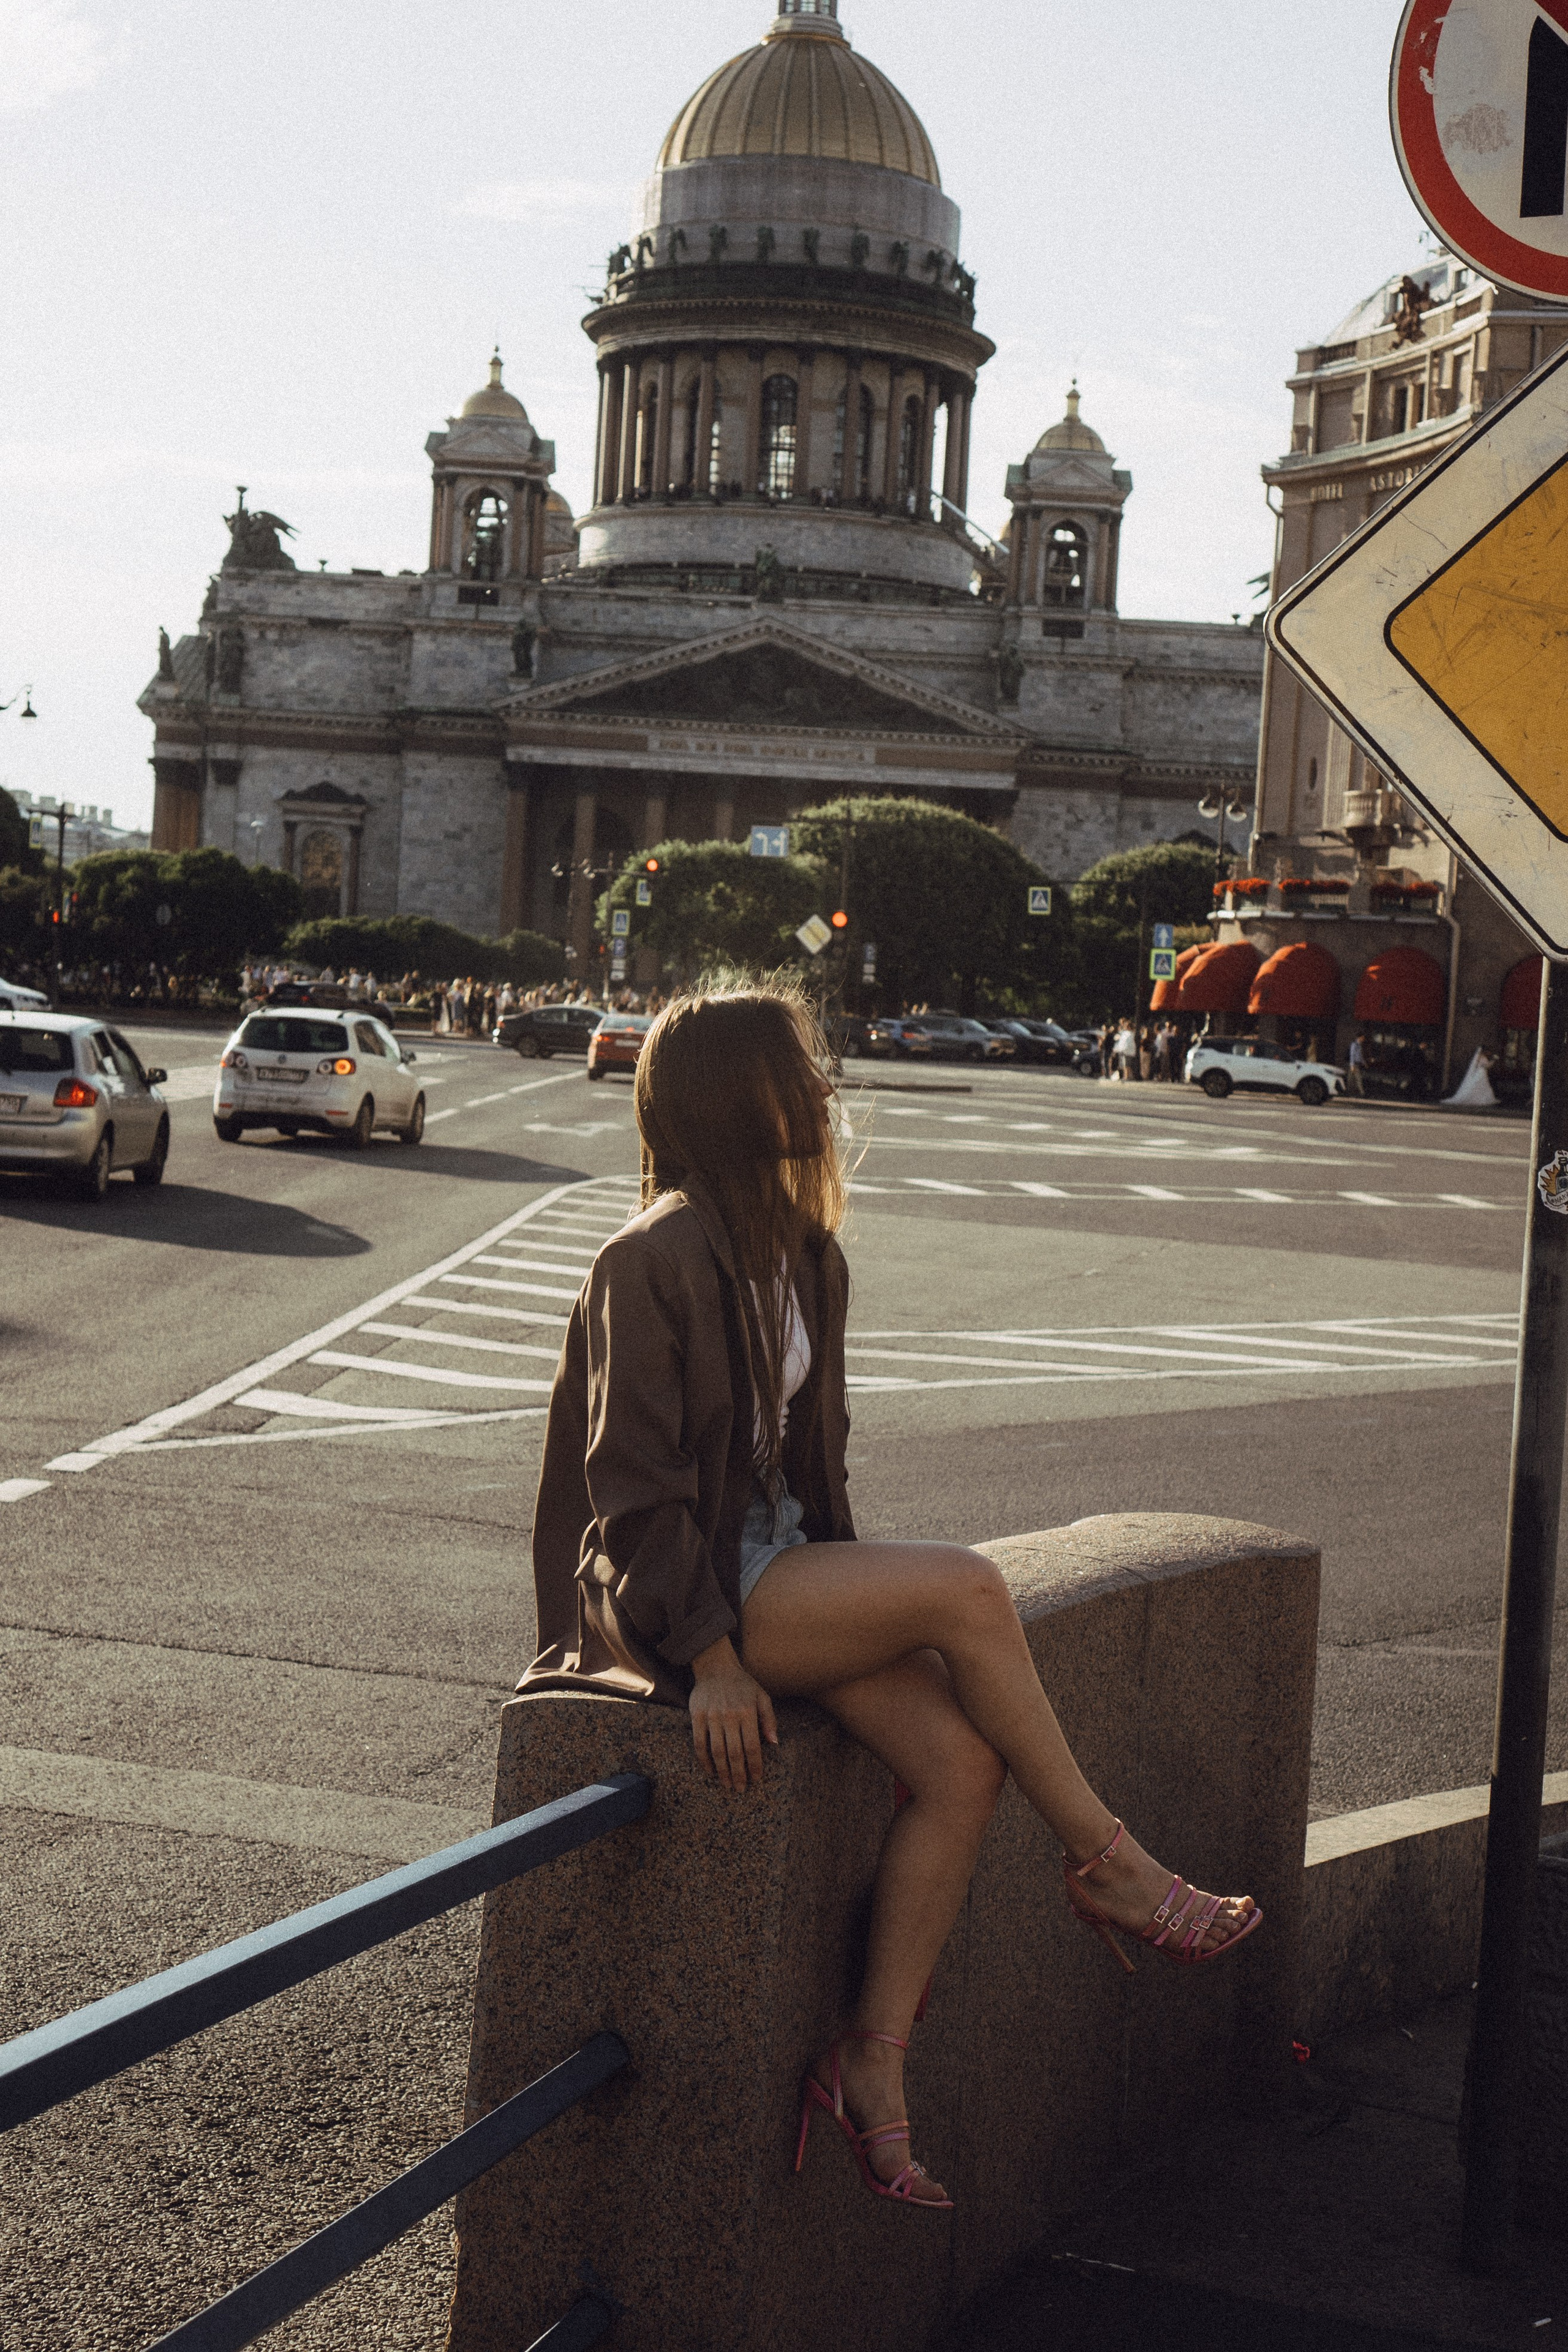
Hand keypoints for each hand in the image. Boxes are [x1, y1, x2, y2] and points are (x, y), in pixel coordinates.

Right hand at [688, 1635, 777, 1790]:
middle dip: (739, 1774)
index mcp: (747, 1712)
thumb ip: (769, 1719)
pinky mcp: (697, 1716)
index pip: (752, 1746)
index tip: (756, 1780)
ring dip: (722, 1772)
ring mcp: (711, 1716)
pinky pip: (699, 1743)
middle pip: (734, 1753)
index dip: (755, 1766)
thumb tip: (774, 1743)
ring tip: (728, 1785)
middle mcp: (729, 1715)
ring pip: (717, 1751)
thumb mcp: (762, 1696)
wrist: (716, 1667)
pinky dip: (704, 1760)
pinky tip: (710, 1771)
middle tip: (741, 1789)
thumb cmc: (743, 1684)